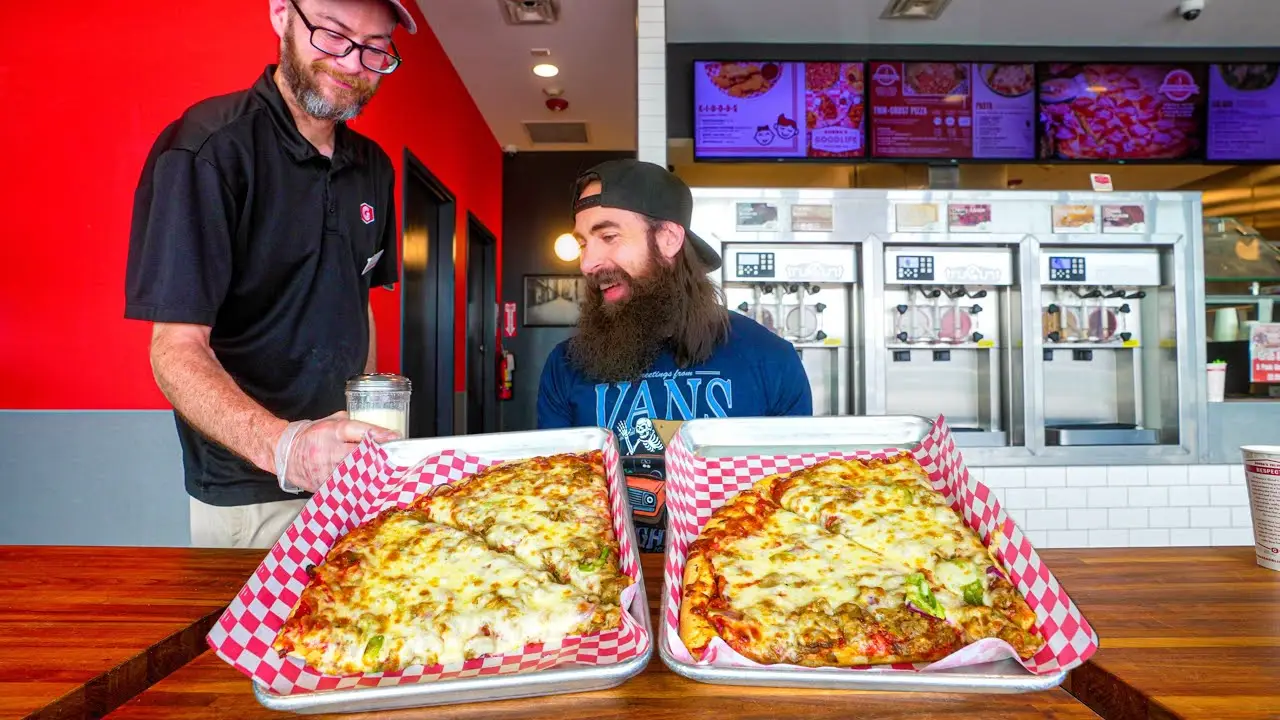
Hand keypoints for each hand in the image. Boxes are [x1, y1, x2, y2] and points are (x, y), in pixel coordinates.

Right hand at [275, 411, 399, 492]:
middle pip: (360, 455)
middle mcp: (328, 450)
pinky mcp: (324, 485)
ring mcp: (325, 470)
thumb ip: (352, 423)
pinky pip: (346, 487)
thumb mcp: (330, 422)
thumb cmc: (311, 435)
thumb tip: (377, 429)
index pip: (357, 431)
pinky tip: (373, 487)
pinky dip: (360, 487)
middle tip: (398, 458)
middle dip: (380, 456)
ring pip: (355, 474)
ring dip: (373, 474)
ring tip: (390, 473)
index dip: (378, 434)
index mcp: (331, 431)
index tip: (395, 437)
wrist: (285, 454)